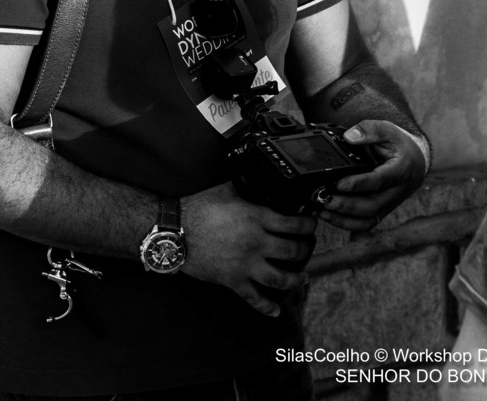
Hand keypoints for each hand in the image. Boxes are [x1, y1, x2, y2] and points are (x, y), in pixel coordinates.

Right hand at [180, 182, 316, 317]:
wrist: (174, 231)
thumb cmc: (198, 207)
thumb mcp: (228, 189)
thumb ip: (247, 185)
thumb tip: (258, 175)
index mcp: (257, 218)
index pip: (294, 224)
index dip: (309, 225)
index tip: (312, 224)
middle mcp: (256, 242)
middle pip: (293, 252)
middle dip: (305, 251)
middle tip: (307, 249)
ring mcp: (245, 264)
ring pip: (280, 278)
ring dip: (296, 280)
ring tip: (303, 278)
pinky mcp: (232, 280)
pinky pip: (253, 298)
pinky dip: (266, 307)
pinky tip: (275, 311)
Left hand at [317, 120, 427, 231]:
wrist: (415, 160)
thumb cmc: (399, 144)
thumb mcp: (387, 129)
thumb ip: (369, 130)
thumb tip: (349, 137)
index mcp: (401, 169)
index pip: (380, 180)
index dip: (360, 184)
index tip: (340, 184)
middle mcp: (398, 191)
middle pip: (373, 205)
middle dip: (347, 205)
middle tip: (325, 199)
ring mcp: (390, 204)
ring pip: (369, 219)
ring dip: (344, 218)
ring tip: (322, 210)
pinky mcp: (382, 211)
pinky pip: (366, 223)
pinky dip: (347, 223)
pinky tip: (329, 215)